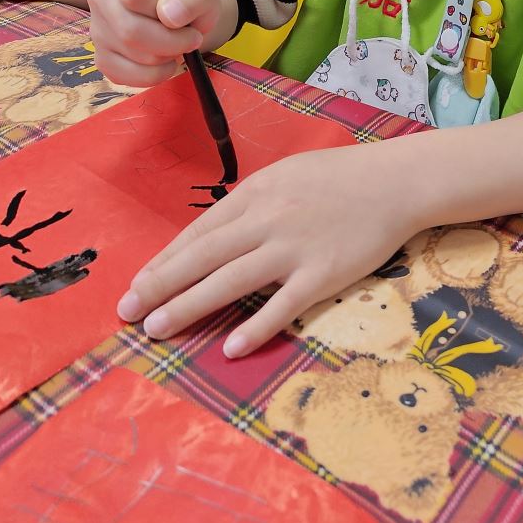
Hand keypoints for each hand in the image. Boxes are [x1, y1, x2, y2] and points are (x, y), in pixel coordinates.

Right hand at [88, 0, 230, 86]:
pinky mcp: (101, 56)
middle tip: (191, 38)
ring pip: (129, 53)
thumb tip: (170, 16)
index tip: (182, 13)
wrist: (180, 12)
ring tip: (177, 45)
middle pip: (131, 30)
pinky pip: (122, 75)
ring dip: (164, 57)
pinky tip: (165, 62)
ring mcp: (97, 27)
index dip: (165, 9)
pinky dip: (152, 75)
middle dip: (171, 41)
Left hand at [115, 142, 423, 356]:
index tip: (137, 284)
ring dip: (189, 306)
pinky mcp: (323, 273)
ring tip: (158, 329)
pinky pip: (283, 306)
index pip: (199, 232)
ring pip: (231, 280)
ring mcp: (295, 248)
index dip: (165, 261)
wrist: (396, 182)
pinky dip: (255, 327)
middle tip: (127, 312)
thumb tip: (214, 237)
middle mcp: (268, 219)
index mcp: (256, 193)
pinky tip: (230, 347)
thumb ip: (251, 204)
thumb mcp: (287, 175)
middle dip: (160, 286)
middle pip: (203, 257)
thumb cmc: (340, 177)